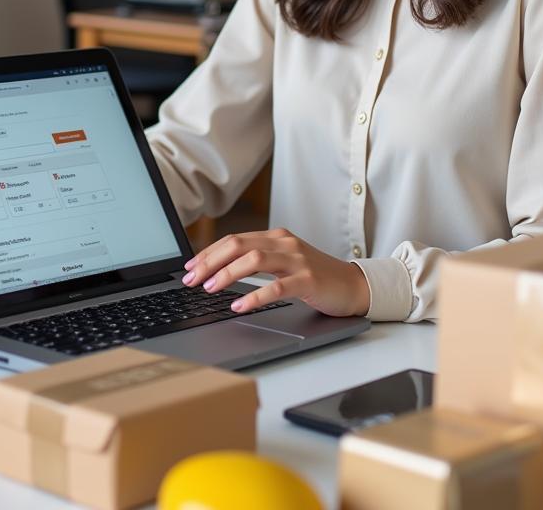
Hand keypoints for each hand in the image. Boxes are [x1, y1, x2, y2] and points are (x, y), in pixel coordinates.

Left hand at [182, 227, 369, 317]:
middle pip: (239, 245)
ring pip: (254, 259)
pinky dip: (254, 296)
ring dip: (228, 273)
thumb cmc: (315, 277)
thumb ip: (258, 261)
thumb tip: (219, 270)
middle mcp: (285, 243)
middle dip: (210, 261)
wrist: (353, 285)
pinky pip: (276, 287)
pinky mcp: (308, 280)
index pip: (233, 239)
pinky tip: (239, 306)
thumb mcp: (284, 263)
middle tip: (191, 279)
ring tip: (210, 288)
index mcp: (276, 237)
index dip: (208, 252)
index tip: (189, 267)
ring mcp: (297, 260)